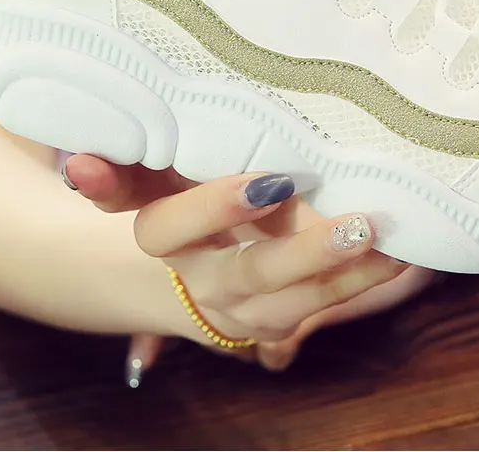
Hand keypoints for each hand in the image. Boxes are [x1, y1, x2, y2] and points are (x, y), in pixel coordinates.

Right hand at [64, 156, 434, 370]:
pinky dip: (358, 282)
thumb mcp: (151, 176)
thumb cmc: (171, 201)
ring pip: (292, 305)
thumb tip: (80, 161)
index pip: (170, 228)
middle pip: (248, 275)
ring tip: (390, 243)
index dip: (213, 209)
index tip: (265, 181)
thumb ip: (126, 165)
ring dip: (345, 276)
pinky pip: (316, 309)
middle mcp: (203, 279)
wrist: (177, 270)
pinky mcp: (275, 317)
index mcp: (164, 237)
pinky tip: (398, 256)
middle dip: (303, 253)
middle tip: (356, 224)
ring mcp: (242, 306)